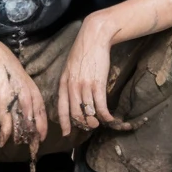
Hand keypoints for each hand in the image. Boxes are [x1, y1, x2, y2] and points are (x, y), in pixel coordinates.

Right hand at [0, 43, 47, 160]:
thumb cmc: (7, 72)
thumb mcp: (16, 88)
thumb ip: (19, 99)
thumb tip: (18, 109)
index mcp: (34, 94)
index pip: (41, 115)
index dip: (41, 128)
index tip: (40, 139)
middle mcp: (30, 99)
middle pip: (34, 123)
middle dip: (34, 138)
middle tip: (34, 151)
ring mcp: (18, 102)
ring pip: (23, 125)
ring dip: (23, 138)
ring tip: (23, 148)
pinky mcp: (5, 103)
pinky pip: (7, 122)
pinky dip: (5, 133)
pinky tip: (3, 141)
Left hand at [57, 14, 116, 135]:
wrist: (94, 38)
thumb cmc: (82, 52)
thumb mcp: (69, 67)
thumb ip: (69, 82)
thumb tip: (72, 96)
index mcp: (63, 83)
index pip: (61, 108)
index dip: (64, 123)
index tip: (66, 133)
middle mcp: (72, 87)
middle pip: (75, 113)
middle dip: (82, 123)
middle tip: (88, 127)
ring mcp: (85, 86)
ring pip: (88, 111)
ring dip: (94, 121)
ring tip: (99, 123)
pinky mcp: (98, 84)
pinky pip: (100, 106)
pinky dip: (105, 115)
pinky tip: (110, 118)